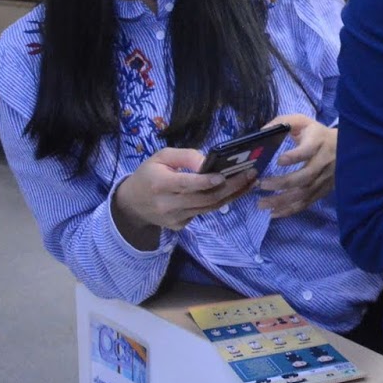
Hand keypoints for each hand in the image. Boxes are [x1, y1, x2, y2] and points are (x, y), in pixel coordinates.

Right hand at [113, 147, 254, 240]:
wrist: (132, 204)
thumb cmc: (149, 174)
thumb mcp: (162, 157)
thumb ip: (185, 156)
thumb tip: (208, 161)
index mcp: (161, 184)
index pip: (185, 185)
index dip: (204, 182)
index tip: (222, 176)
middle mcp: (168, 204)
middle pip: (204, 198)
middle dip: (231, 187)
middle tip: (251, 174)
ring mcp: (175, 218)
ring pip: (209, 208)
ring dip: (233, 195)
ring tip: (251, 181)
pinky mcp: (180, 225)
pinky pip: (204, 213)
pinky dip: (221, 202)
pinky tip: (235, 191)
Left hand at [256, 114, 335, 216]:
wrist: (348, 148)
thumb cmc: (317, 134)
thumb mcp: (304, 122)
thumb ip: (284, 122)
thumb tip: (262, 132)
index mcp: (318, 142)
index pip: (309, 150)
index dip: (295, 156)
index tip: (279, 160)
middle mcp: (323, 162)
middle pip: (305, 176)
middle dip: (282, 183)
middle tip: (261, 184)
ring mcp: (325, 179)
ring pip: (304, 193)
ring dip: (282, 201)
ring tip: (261, 204)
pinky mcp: (323, 190)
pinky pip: (307, 203)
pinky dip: (290, 210)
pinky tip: (274, 213)